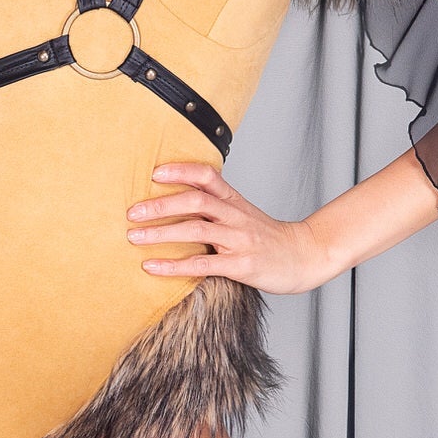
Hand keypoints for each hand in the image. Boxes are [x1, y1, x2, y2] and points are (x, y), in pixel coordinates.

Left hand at [127, 160, 335, 292]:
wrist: (305, 256)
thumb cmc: (268, 238)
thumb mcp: (244, 214)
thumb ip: (216, 206)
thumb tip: (177, 202)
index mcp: (234, 202)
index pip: (207, 176)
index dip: (181, 171)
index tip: (154, 173)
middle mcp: (235, 216)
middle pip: (195, 200)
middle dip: (161, 205)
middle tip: (132, 212)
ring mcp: (239, 240)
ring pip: (196, 229)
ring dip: (161, 232)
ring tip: (134, 237)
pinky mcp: (240, 265)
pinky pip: (202, 264)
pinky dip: (173, 265)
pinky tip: (152, 266)